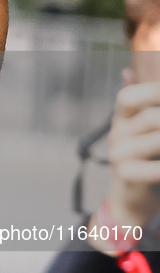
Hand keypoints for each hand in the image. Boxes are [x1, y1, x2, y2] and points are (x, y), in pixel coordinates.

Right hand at [102, 69, 159, 232]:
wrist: (130, 200)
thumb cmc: (145, 161)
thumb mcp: (145, 131)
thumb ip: (145, 106)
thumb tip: (127, 71)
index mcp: (121, 118)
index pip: (128, 96)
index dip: (153, 92)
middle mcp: (117, 134)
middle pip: (151, 117)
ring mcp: (118, 155)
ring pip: (157, 139)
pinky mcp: (125, 176)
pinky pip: (155, 168)